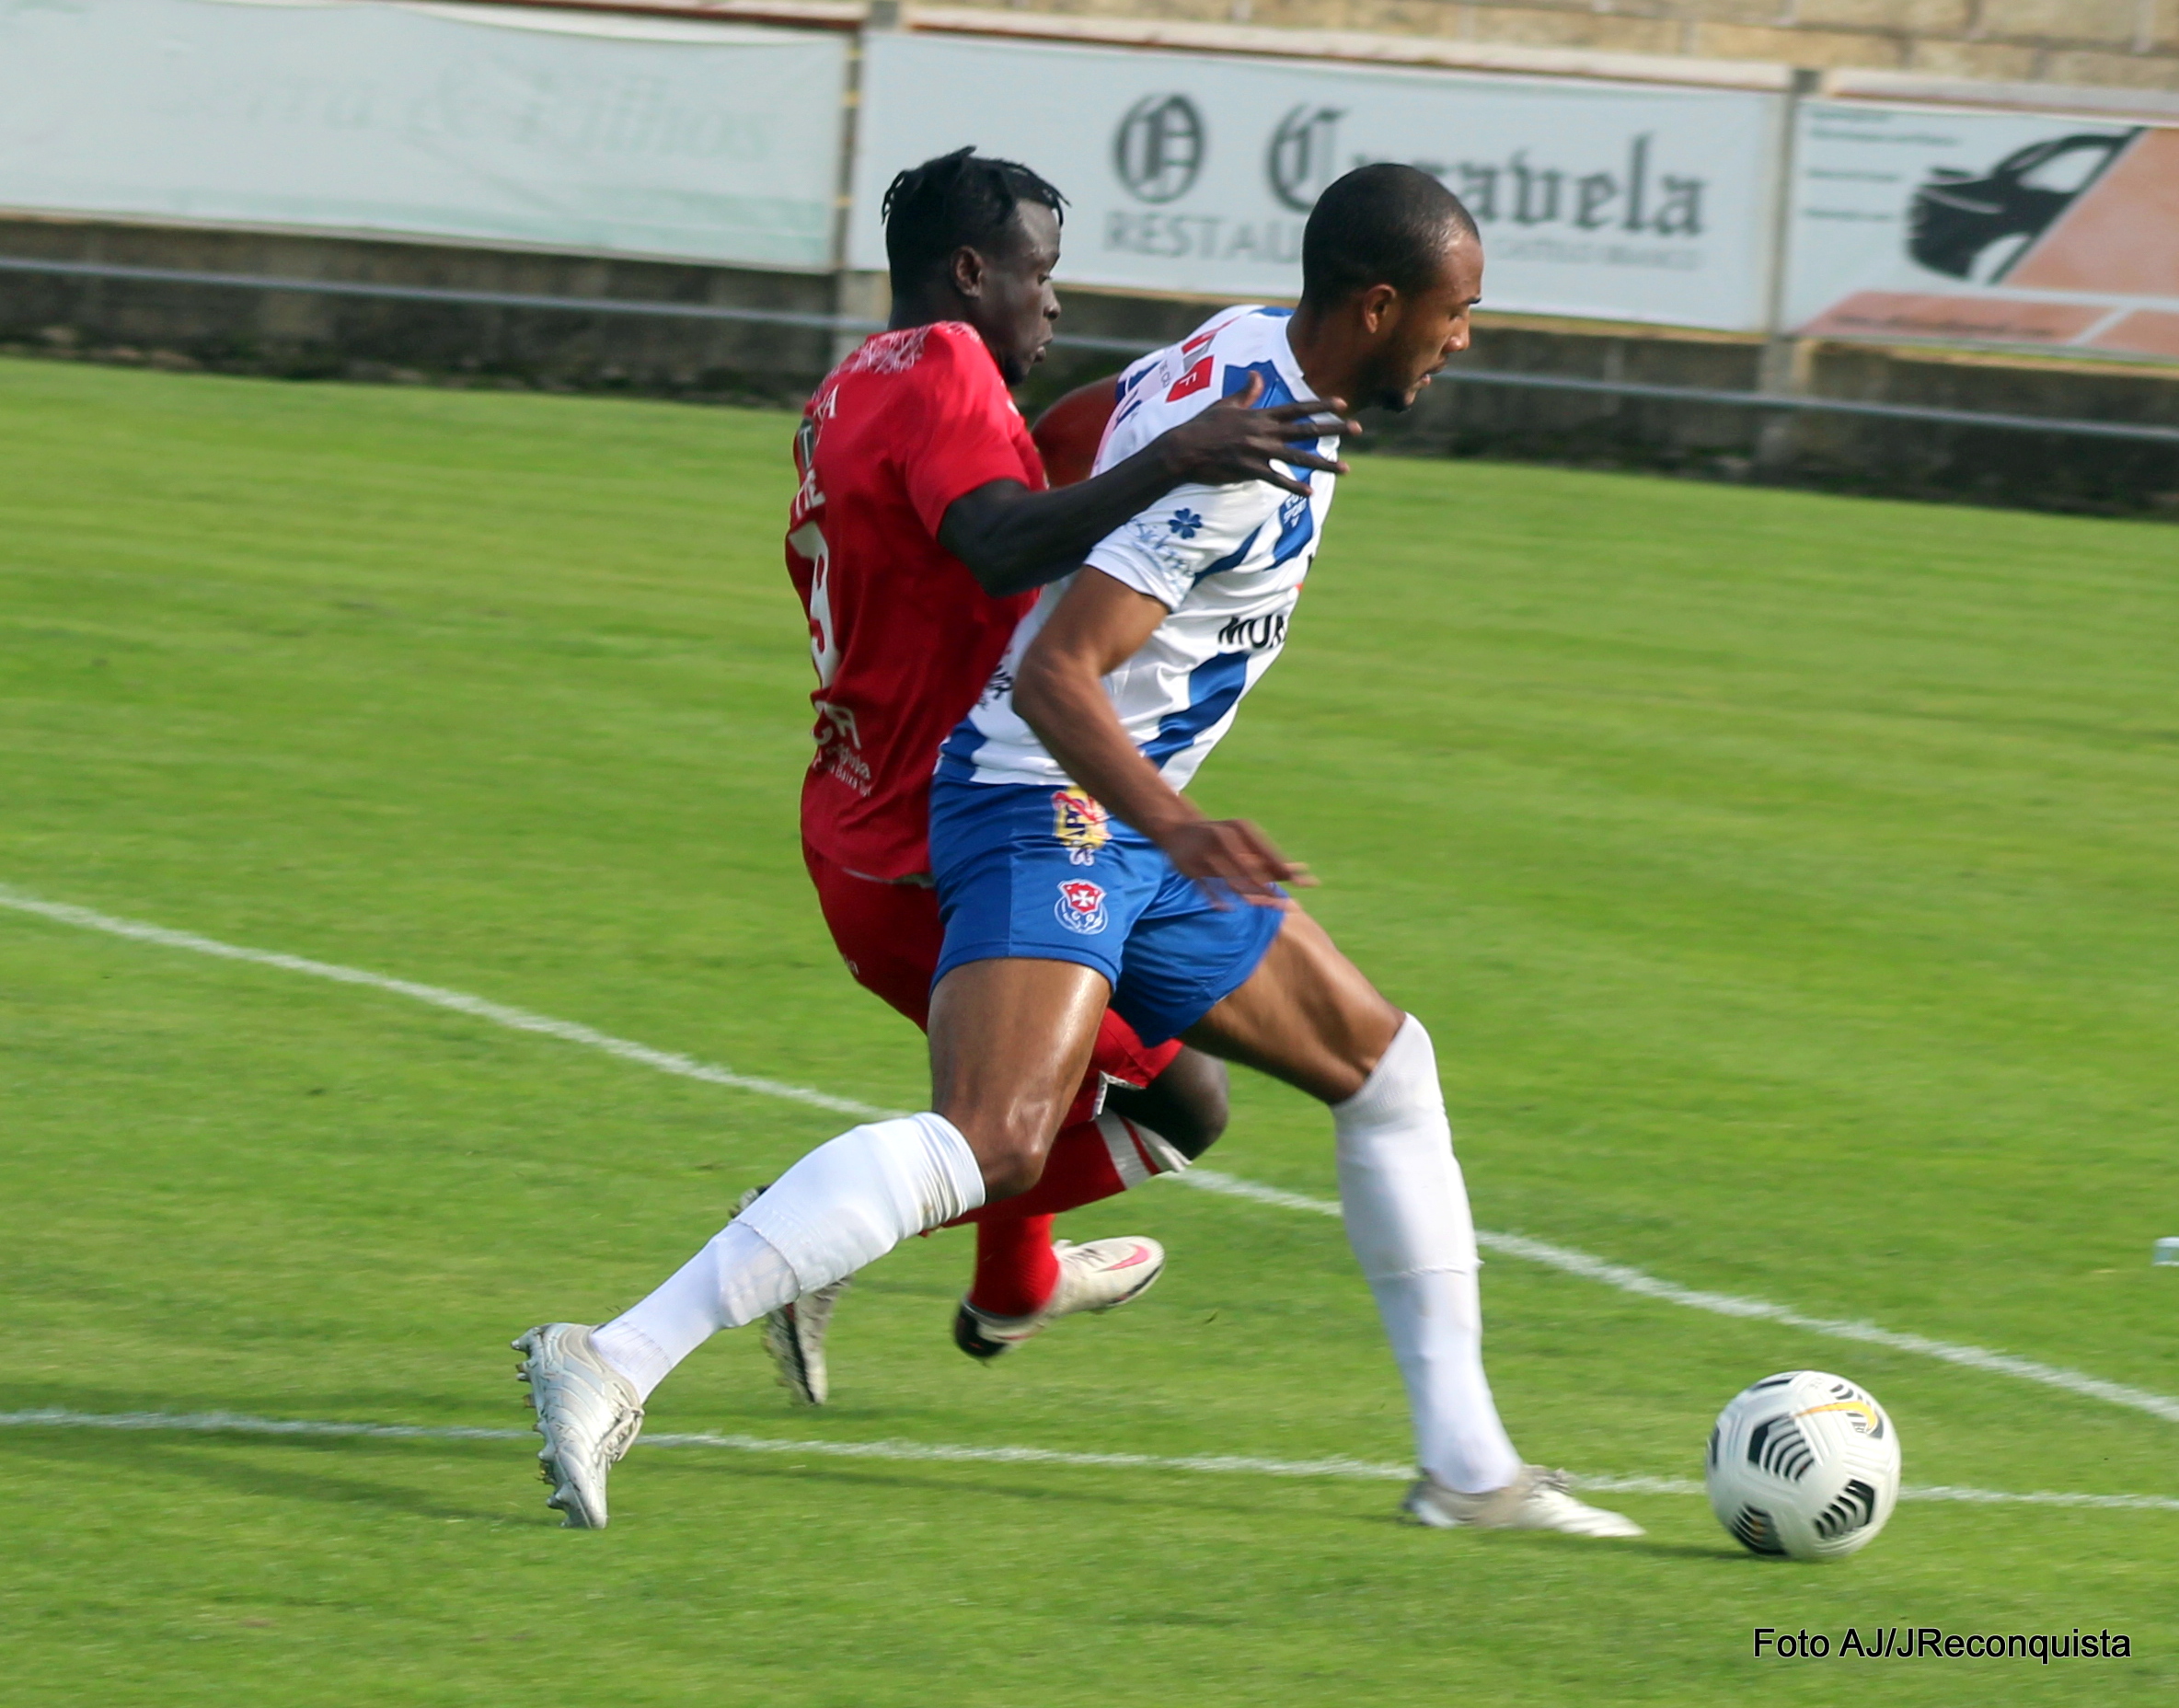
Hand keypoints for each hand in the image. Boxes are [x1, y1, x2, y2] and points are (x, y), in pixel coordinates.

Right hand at [1156, 374, 1357, 497]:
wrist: (1182, 449)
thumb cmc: (1201, 426)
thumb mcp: (1225, 404)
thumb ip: (1247, 392)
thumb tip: (1257, 375)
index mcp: (1260, 415)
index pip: (1297, 408)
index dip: (1321, 405)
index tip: (1342, 404)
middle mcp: (1264, 432)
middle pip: (1306, 430)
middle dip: (1334, 429)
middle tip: (1358, 429)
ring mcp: (1258, 451)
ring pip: (1298, 457)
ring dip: (1324, 464)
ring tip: (1345, 469)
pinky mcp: (1249, 470)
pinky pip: (1276, 479)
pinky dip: (1293, 487)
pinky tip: (1310, 492)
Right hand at [1157, 815, 1314, 907]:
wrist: (1178, 827)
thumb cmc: (1220, 835)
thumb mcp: (1241, 837)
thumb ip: (1263, 855)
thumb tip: (1296, 872)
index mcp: (1241, 829)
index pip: (1266, 852)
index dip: (1284, 869)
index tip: (1303, 883)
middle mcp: (1224, 838)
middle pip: (1250, 869)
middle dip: (1268, 888)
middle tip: (1285, 904)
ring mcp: (1206, 852)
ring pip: (1229, 879)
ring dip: (1246, 894)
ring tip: (1261, 905)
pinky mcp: (1190, 866)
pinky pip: (1205, 886)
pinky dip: (1216, 898)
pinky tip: (1228, 908)